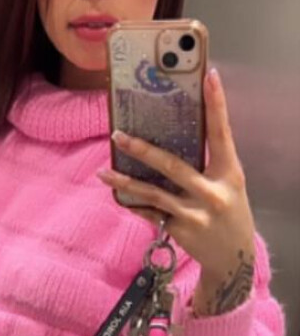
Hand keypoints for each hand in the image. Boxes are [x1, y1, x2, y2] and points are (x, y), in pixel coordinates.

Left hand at [98, 68, 255, 285]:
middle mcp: (213, 193)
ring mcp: (194, 214)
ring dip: (125, 181)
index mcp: (230, 174)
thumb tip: (176, 135)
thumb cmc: (228, 211)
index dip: (217, 104)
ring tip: (103, 172)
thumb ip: (209, 163)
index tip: (208, 77)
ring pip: (153, 193)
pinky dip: (134, 203)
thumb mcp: (229, 185)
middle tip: (118, 135)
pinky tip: (117, 195)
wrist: (232, 258)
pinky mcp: (179, 230)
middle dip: (142, 150)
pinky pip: (151, 213)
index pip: (222, 133)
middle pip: (173, 166)